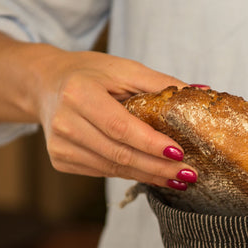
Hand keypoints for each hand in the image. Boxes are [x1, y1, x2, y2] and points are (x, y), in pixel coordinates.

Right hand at [34, 46, 195, 186]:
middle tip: (188, 173)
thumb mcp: (123, 69)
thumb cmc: (89, 73)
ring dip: (148, 176)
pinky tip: (153, 175)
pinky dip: (131, 174)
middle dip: (157, 166)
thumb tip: (201, 92)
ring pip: (112, 168)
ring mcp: (60, 145)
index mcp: (78, 93)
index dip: (150, 143)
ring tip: (177, 178)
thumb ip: (161, 83)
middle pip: (118, 153)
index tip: (179, 153)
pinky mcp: (60, 160)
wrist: (46, 84)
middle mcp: (65, 122)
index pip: (120, 126)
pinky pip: (103, 171)